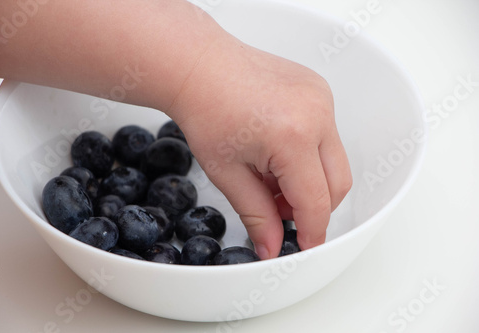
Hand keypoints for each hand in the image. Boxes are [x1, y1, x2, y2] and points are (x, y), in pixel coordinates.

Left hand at [168, 34, 351, 259]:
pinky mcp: (320, 90)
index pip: (316, 201)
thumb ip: (257, 215)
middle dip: (314, 207)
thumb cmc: (205, 111)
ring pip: (335, 161)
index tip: (305, 245)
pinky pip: (328, 136)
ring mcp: (322, 98)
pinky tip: (276, 152)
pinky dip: (309, 155)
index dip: (312, 231)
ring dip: (311, 181)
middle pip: (338, 183)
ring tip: (270, 177)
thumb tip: (272, 246)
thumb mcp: (228, 174)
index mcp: (292, 137)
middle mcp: (316, 114)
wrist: (200, 68)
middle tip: (279, 211)